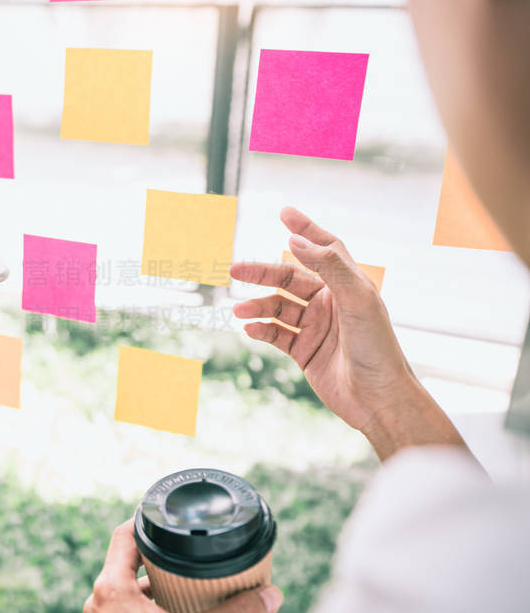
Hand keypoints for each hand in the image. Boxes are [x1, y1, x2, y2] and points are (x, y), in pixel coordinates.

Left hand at [83, 521, 281, 612]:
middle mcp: (101, 603)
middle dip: (164, 562)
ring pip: (133, 595)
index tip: (172, 518)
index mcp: (111, 589)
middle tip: (195, 558)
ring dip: (160, 591)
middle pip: (131, 565)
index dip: (147, 521)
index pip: (125, 535)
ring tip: (194, 589)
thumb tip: (272, 594)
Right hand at [230, 207, 466, 459]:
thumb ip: (328, 266)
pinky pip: (275, 334)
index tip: (284, 213)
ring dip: (257, 306)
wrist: (379, 399)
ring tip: (240, 311)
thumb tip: (294, 240)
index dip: (306, 229)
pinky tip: (249, 329)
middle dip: (262, 273)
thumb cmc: (378, 348)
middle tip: (234, 270)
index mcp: (347, 285)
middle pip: (289, 278)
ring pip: (278, 307)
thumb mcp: (358, 300)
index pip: (324, 248)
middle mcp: (330, 302)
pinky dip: (261, 330)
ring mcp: (316, 327)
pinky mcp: (304, 351)